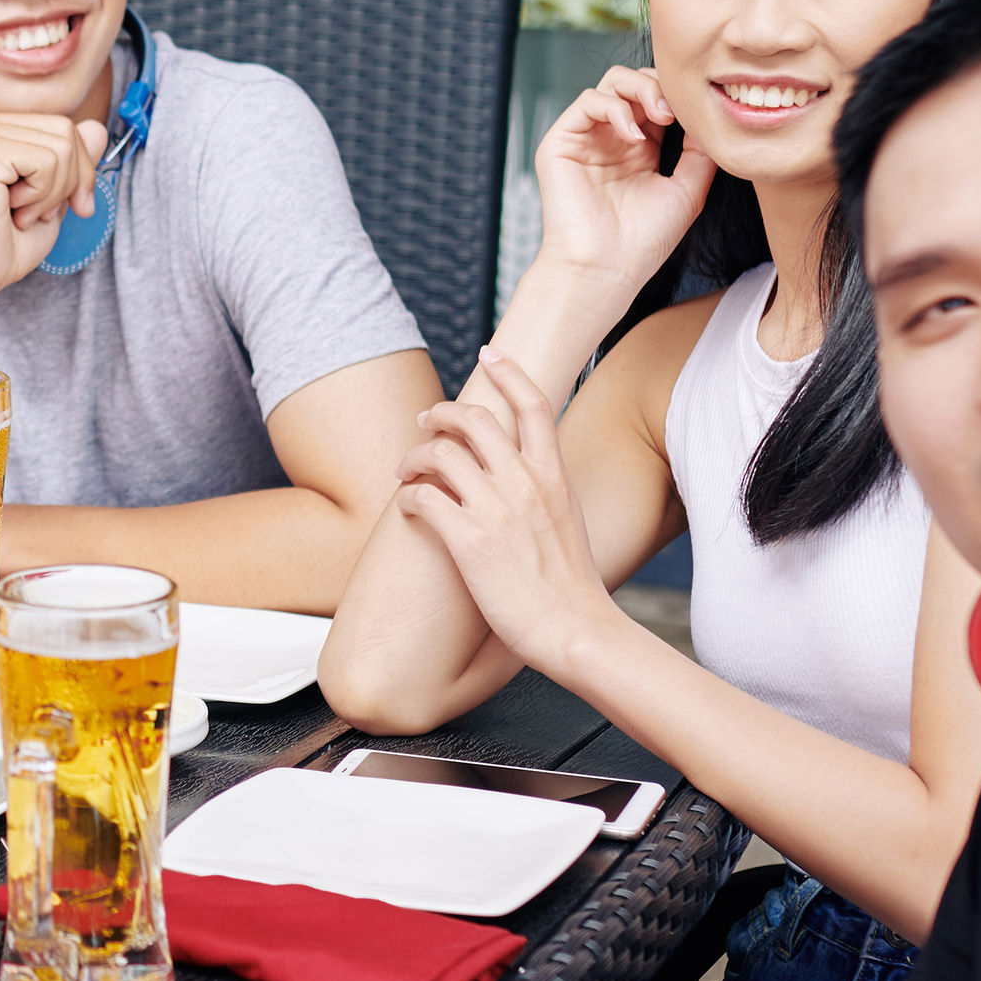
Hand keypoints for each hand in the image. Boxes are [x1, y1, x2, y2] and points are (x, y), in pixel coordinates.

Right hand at [0, 107, 109, 302]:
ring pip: (62, 146)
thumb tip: (97, 128)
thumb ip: (71, 161)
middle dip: (71, 181)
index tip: (66, 207)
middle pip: (65, 128)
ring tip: (21, 214)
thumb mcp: (51, 196)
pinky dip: (42, 196)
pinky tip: (13, 211)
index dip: (78, 170)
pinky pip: (48, 161)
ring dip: (54, 192)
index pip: (60, 125)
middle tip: (40, 214)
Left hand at [391, 348, 628, 668]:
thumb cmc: (571, 586)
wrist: (575, 628)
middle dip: (442, 412)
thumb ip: (547, 490)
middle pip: (474, 418)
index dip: (509, 371)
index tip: (489, 352)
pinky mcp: (470, 542)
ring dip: (414, 456)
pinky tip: (407, 508)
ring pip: (439, 453)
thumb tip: (527, 476)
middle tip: (426, 421)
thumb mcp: (570, 520)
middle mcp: (526, 484)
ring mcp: (497, 510)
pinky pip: (422, 499)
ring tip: (405, 471)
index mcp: (554, 476)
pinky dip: (407, 497)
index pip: (534, 404)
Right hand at [529, 67, 716, 287]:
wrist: (606, 269)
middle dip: (660, 86)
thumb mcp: (687, 191)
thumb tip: (709, 118)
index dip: (677, 98)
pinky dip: (616, 108)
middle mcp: (611, 138)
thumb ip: (699, 153)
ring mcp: (586, 138)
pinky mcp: (562, 142)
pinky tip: (634, 136)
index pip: (656, 100)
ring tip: (661, 116)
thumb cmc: (643, 242)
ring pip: (612, 82)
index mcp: (638, 149)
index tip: (697, 116)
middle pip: (635, 82)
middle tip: (677, 113)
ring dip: (642, 89)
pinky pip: (588, 101)